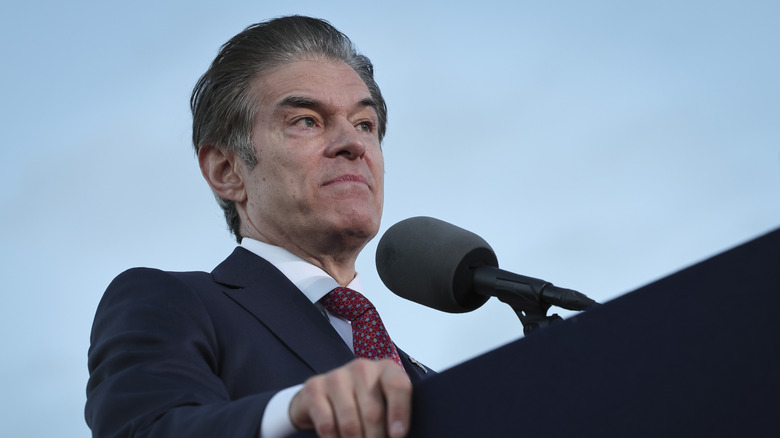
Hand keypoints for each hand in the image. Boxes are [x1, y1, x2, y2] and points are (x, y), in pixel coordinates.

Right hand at [289, 358, 411, 437]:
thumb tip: (397, 435)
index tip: (397, 436)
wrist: (325, 396)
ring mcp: (336, 377)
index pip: (398, 386)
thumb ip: (394, 416)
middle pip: (372, 412)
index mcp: (386, 369)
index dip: (399, 412)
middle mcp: (362, 368)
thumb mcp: (384, 404)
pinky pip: (327, 426)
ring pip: (350, 423)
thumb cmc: (365, 404)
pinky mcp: (315, 388)